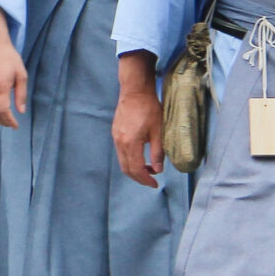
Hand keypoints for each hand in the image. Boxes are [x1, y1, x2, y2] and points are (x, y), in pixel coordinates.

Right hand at [0, 12, 26, 129]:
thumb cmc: (10, 59)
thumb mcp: (22, 75)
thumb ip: (21, 94)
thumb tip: (21, 111)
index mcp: (1, 85)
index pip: (3, 110)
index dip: (9, 121)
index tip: (16, 125)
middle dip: (2, 122)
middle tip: (10, 124)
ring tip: (1, 121)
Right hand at [113, 62, 163, 187]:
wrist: (135, 91)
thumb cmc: (149, 109)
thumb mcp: (158, 131)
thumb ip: (158, 152)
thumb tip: (158, 169)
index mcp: (130, 143)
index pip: (136, 169)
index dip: (145, 179)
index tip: (155, 184)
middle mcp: (120, 142)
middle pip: (126, 168)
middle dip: (139, 177)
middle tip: (152, 181)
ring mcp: (116, 137)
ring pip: (122, 161)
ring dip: (134, 169)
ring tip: (149, 169)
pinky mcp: (115, 132)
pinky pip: (121, 152)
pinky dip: (130, 160)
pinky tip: (141, 157)